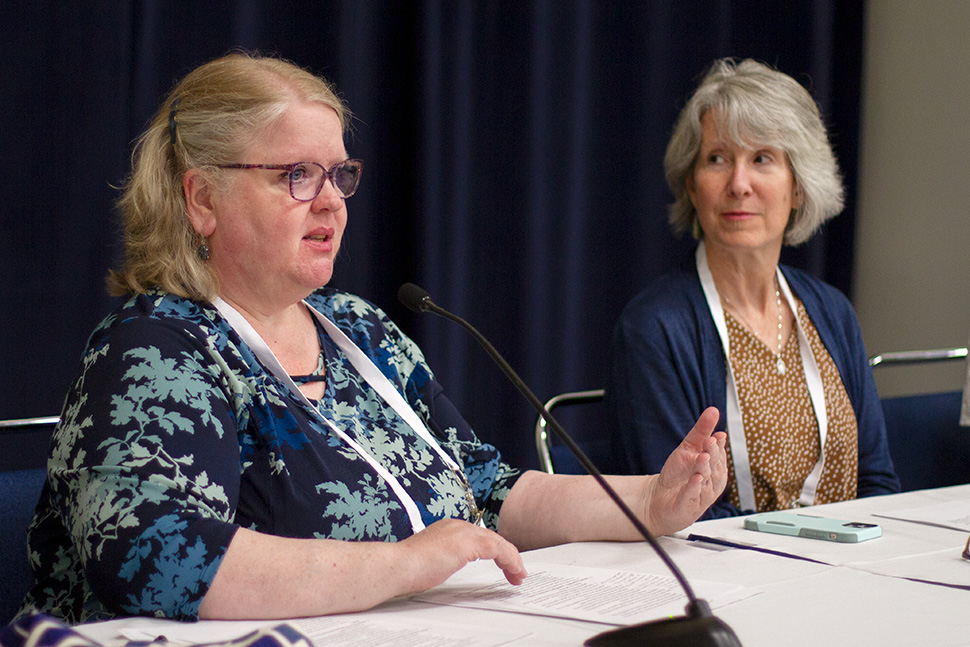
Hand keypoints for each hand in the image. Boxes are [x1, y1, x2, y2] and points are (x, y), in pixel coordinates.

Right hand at [397, 518, 527, 593]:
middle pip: (492, 538)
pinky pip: (498, 549)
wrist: (398, 565)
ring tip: (519, 574)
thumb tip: (450, 566)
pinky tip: (513, 571)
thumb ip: (446, 559)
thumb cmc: (408, 567)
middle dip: (508, 556)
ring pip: (498, 542)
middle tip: (517, 571)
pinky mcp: (468, 542)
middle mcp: (458, 526)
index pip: (480, 537)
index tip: (503, 565)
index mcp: (449, 528)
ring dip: (512, 560)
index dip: (495, 551)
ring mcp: (463, 532)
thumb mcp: (433, 560)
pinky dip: (509, 560)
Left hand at [644, 407, 726, 535]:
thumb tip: (713, 410)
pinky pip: (693, 496)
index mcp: (715, 467)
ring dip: (704, 468)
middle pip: (714, 466)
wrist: (659, 498)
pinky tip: (696, 479)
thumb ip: (701, 431)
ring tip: (703, 457)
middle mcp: (711, 481)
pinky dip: (694, 487)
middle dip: (713, 454)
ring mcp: (702, 495)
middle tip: (710, 442)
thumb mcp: (688, 448)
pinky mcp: (689, 506)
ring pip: (706, 480)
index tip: (717, 435)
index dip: (718, 445)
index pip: (719, 453)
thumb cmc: (677, 474)